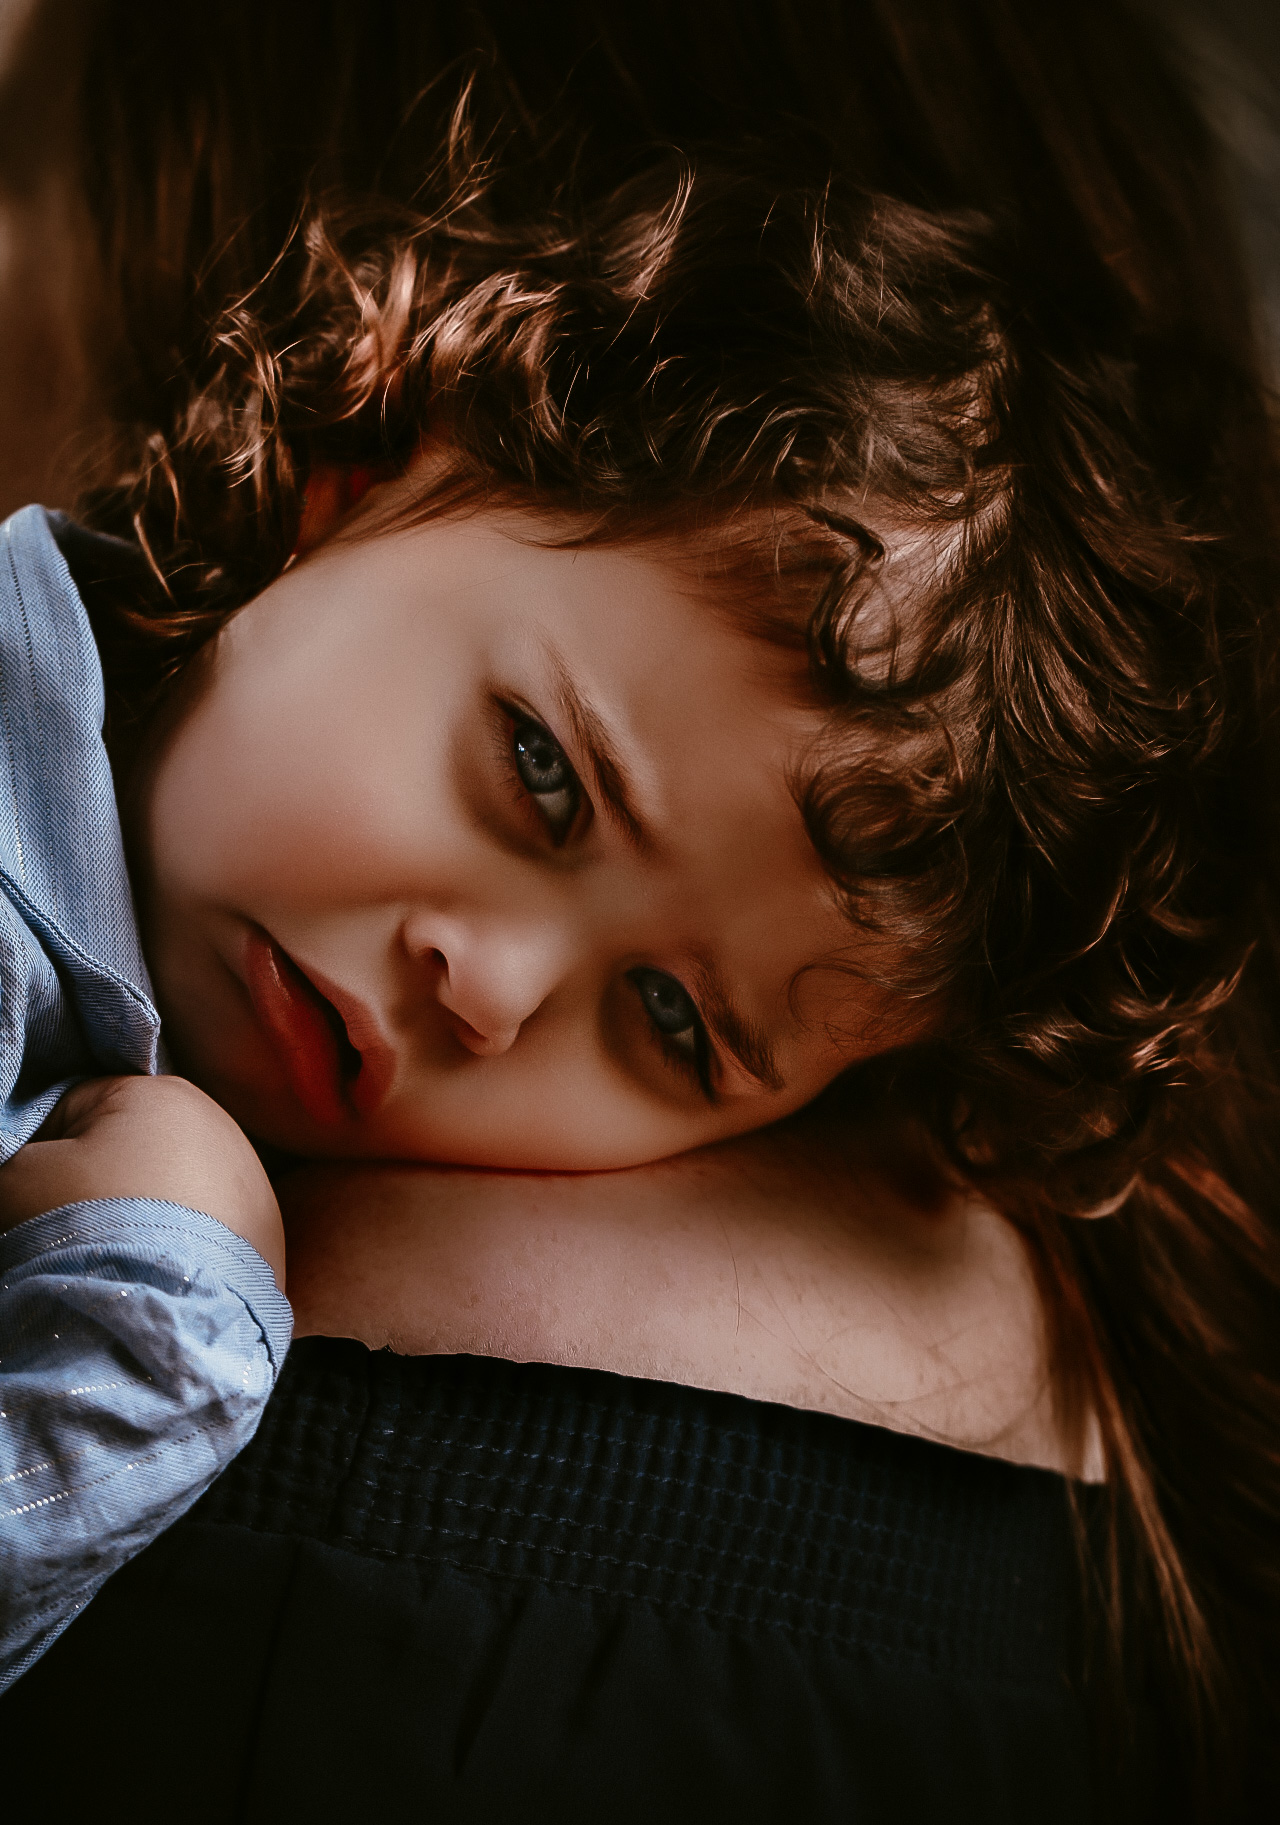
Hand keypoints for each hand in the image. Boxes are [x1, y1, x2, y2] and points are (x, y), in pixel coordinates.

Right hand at [0, 1075, 284, 1286]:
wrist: (165, 1310)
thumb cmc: (89, 1225)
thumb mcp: (21, 1177)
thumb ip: (15, 1154)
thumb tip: (27, 1166)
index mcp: (160, 1094)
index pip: (76, 1108)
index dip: (43, 1151)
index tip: (35, 1196)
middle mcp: (221, 1126)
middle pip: (132, 1148)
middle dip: (98, 1185)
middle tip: (75, 1232)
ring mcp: (255, 1181)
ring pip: (172, 1190)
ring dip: (142, 1217)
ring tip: (120, 1260)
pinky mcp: (271, 1235)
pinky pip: (210, 1232)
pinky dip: (182, 1250)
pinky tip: (162, 1278)